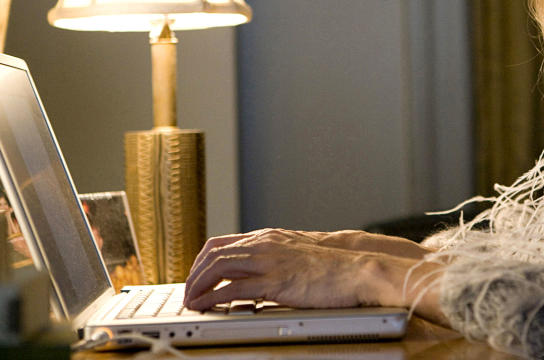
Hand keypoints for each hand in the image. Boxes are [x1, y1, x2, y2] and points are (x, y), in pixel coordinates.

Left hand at [184, 230, 374, 310]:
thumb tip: (259, 272)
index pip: (221, 243)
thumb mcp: (297, 253)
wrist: (357, 267)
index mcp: (268, 237)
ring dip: (197, 286)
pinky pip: (233, 288)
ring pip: (217, 267)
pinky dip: (212, 298)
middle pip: (213, 253)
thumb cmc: (333, 265)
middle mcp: (264, 244)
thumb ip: (276, 257)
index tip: (194, 278)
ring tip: (190, 303)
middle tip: (187, 294)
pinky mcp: (275, 282)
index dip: (201, 262)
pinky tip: (205, 307)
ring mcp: (268, 261)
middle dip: (193, 274)